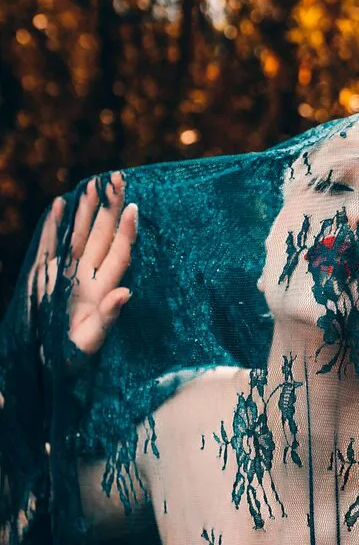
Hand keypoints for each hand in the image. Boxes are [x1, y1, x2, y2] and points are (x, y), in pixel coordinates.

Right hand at [32, 171, 137, 364]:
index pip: (118, 255)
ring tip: (94, 183)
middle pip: (102, 237)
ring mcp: (66, 275)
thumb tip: (126, 293)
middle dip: (109, 208)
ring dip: (86, 210)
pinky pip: (50, 244)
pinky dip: (54, 224)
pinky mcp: (44, 275)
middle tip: (118, 177)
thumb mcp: (88, 346)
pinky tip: (61, 204)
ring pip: (79, 236)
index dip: (126, 232)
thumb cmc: (68, 363)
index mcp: (101, 293)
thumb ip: (108, 320)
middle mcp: (87, 279)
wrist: (39, 367)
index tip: (133, 207)